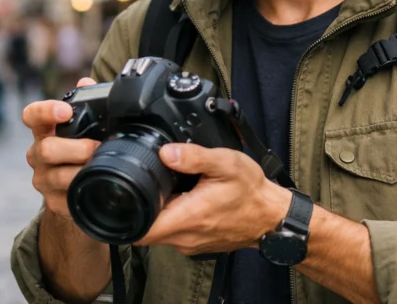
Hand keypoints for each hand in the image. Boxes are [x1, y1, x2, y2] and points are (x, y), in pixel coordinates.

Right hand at [23, 77, 100, 219]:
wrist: (81, 187)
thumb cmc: (83, 148)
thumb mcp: (86, 125)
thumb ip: (86, 102)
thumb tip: (87, 81)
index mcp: (45, 130)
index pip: (32, 115)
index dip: (45, 111)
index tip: (66, 111)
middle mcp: (38, 154)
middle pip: (46, 149)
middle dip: (75, 148)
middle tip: (96, 148)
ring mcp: (43, 179)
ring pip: (56, 176)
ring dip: (81, 172)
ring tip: (100, 168)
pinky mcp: (53, 202)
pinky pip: (65, 200)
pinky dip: (82, 193)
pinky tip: (95, 187)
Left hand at [137, 143, 291, 255]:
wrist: (271, 217)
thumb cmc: (251, 192)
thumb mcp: (225, 164)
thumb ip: (194, 157)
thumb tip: (166, 152)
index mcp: (187, 217)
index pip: (141, 229)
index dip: (126, 213)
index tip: (124, 194)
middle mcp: (184, 237)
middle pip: (144, 229)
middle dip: (141, 208)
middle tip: (150, 184)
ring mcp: (190, 244)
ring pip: (158, 231)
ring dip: (158, 213)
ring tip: (169, 190)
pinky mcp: (196, 245)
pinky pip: (173, 234)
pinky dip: (172, 218)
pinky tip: (183, 200)